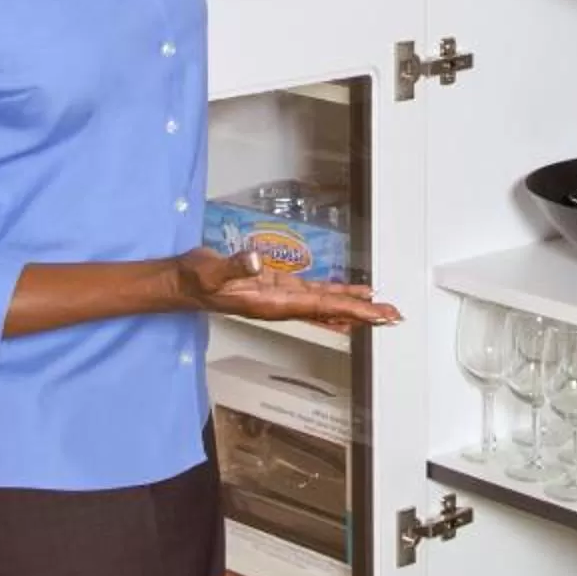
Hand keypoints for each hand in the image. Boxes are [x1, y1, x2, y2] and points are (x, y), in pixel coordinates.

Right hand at [175, 248, 401, 332]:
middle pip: (331, 310)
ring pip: (326, 304)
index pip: (322, 306)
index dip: (352, 310)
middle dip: (363, 313)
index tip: (377, 315)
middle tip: (393, 315)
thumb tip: (256, 260)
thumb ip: (233, 266)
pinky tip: (350, 294)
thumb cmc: (196, 279)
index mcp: (273, 302)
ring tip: (381, 308)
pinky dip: (335, 294)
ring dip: (354, 306)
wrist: (183, 283)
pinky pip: (314, 294)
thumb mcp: (211, 271)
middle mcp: (282, 304)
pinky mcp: (278, 287)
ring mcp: (281, 297)